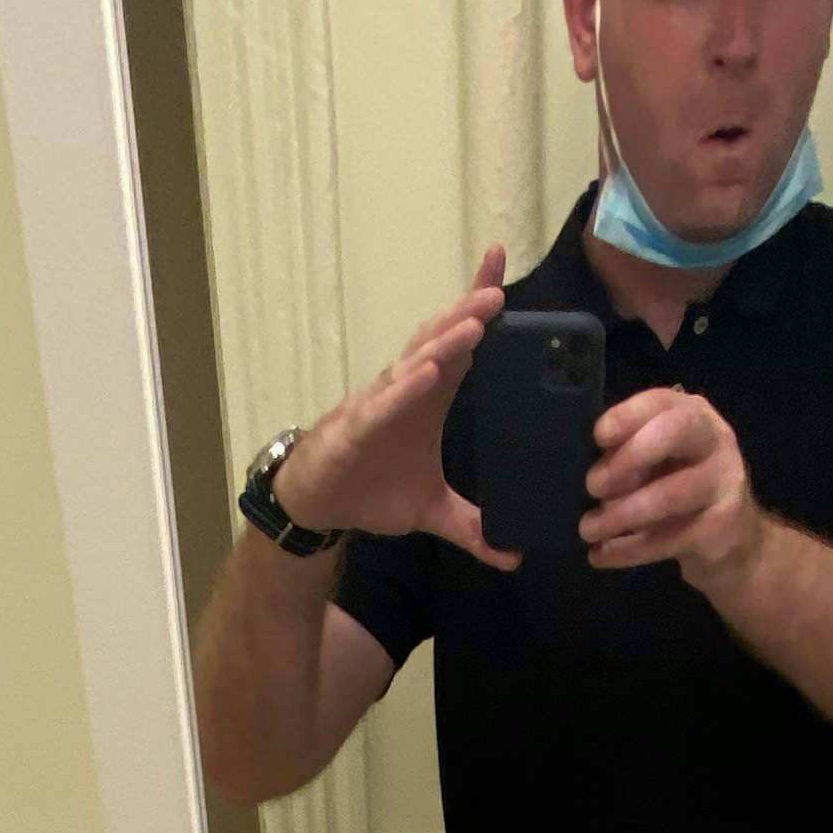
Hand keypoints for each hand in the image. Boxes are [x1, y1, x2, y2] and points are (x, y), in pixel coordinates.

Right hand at [274, 252, 520, 567]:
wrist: (319, 507)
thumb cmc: (370, 491)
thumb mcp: (432, 512)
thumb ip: (473, 528)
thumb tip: (513, 556)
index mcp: (431, 396)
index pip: (462, 345)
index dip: (480, 310)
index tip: (503, 277)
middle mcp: (407, 389)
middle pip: (441, 341)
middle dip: (468, 311)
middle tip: (498, 288)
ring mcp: (380, 405)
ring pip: (414, 363)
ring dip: (445, 341)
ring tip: (476, 321)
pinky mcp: (355, 429)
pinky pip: (382, 404)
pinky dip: (405, 388)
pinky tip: (426, 372)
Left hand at [581, 387, 757, 586]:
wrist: (731, 538)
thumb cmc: (682, 489)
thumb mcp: (657, 464)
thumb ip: (628, 458)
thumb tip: (592, 470)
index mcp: (692, 416)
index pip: (662, 401)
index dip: (628, 415)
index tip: (599, 436)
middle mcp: (714, 441)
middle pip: (675, 432)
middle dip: (629, 457)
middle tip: (592, 485)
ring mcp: (723, 484)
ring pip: (669, 495)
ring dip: (621, 514)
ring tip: (587, 529)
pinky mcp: (720, 528)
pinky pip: (668, 539)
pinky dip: (628, 550)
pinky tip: (599, 555)